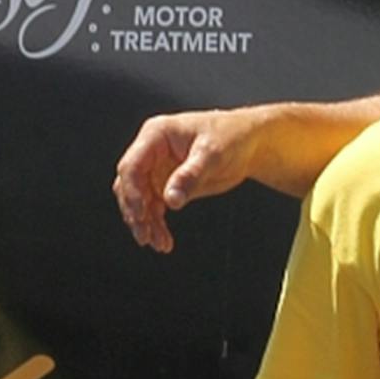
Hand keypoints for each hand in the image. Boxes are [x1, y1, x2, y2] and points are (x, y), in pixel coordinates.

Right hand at [112, 109, 259, 252]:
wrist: (248, 142)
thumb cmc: (230, 136)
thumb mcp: (212, 153)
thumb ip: (190, 175)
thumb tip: (171, 200)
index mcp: (156, 135)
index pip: (132, 165)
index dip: (132, 191)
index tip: (141, 214)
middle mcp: (151, 152)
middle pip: (131, 185)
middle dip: (136, 212)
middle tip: (145, 236)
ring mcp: (157, 169)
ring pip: (141, 200)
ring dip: (146, 222)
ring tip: (158, 243)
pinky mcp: (167, 184)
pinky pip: (155, 207)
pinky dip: (157, 224)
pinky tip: (164, 241)